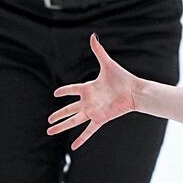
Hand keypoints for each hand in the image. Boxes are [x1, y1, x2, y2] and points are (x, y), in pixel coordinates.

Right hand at [47, 33, 138, 148]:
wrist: (134, 90)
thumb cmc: (122, 77)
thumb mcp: (107, 63)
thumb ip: (98, 51)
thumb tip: (93, 35)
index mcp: (89, 88)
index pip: (72, 89)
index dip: (64, 91)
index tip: (55, 94)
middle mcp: (89, 101)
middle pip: (69, 109)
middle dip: (59, 114)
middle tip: (48, 120)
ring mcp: (93, 111)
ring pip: (74, 120)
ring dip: (62, 126)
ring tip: (49, 131)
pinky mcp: (100, 119)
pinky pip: (89, 130)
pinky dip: (82, 139)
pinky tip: (73, 148)